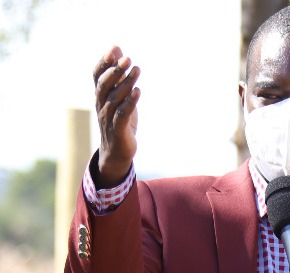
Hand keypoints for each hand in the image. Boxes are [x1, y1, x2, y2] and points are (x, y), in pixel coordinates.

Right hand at [93, 45, 140, 186]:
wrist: (117, 152)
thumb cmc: (119, 121)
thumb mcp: (119, 97)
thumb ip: (119, 76)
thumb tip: (119, 51)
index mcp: (100, 96)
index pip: (97, 75)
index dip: (104, 62)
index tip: (114, 49)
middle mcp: (101, 105)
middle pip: (104, 85)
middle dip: (115, 70)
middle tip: (127, 59)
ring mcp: (108, 118)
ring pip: (114, 98)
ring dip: (126, 83)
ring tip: (137, 70)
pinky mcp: (118, 129)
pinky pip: (123, 114)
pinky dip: (130, 102)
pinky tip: (138, 91)